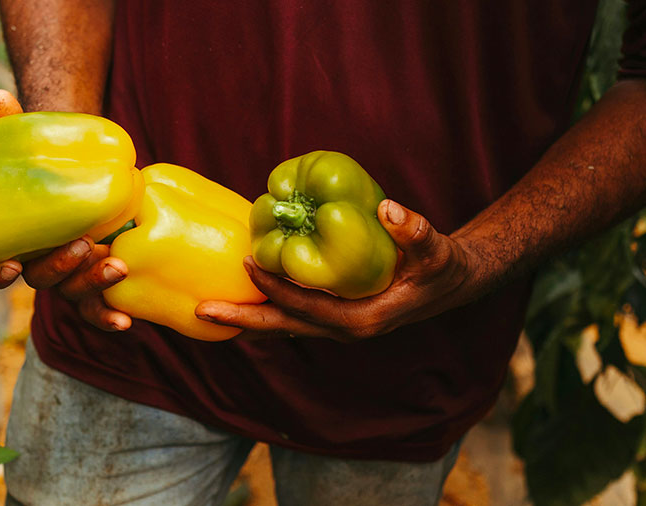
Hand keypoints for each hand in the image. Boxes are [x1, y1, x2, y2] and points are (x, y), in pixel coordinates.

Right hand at [0, 89, 131, 331]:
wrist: (83, 173)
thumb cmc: (46, 162)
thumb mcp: (30, 145)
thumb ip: (11, 127)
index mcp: (9, 241)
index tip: (9, 266)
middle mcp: (35, 266)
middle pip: (39, 281)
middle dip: (60, 269)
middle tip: (85, 245)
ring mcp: (67, 277)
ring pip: (73, 295)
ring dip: (93, 285)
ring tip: (119, 265)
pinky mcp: (94, 282)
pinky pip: (98, 309)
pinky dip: (108, 318)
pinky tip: (125, 323)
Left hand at [194, 200, 484, 340]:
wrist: (451, 284)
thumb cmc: (441, 267)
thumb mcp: (435, 249)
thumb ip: (416, 231)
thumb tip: (390, 209)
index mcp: (361, 320)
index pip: (307, 307)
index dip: (276, 288)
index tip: (247, 263)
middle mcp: (343, 329)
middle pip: (283, 328)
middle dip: (242, 320)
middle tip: (200, 310)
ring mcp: (335, 325)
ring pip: (282, 325)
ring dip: (246, 317)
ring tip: (206, 308)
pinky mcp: (332, 315)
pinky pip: (290, 315)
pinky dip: (264, 308)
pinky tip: (241, 295)